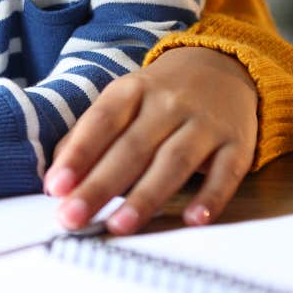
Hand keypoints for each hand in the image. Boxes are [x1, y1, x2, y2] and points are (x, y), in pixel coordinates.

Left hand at [45, 47, 257, 234]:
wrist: (224, 65)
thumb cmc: (158, 95)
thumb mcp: (121, 101)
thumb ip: (87, 137)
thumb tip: (55, 180)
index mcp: (131, 90)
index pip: (101, 122)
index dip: (78, 155)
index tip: (56, 187)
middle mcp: (168, 103)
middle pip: (132, 148)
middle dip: (100, 186)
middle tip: (73, 218)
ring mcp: (205, 123)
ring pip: (174, 162)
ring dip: (146, 197)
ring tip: (119, 226)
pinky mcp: (237, 143)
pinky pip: (225, 173)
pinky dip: (210, 197)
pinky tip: (192, 220)